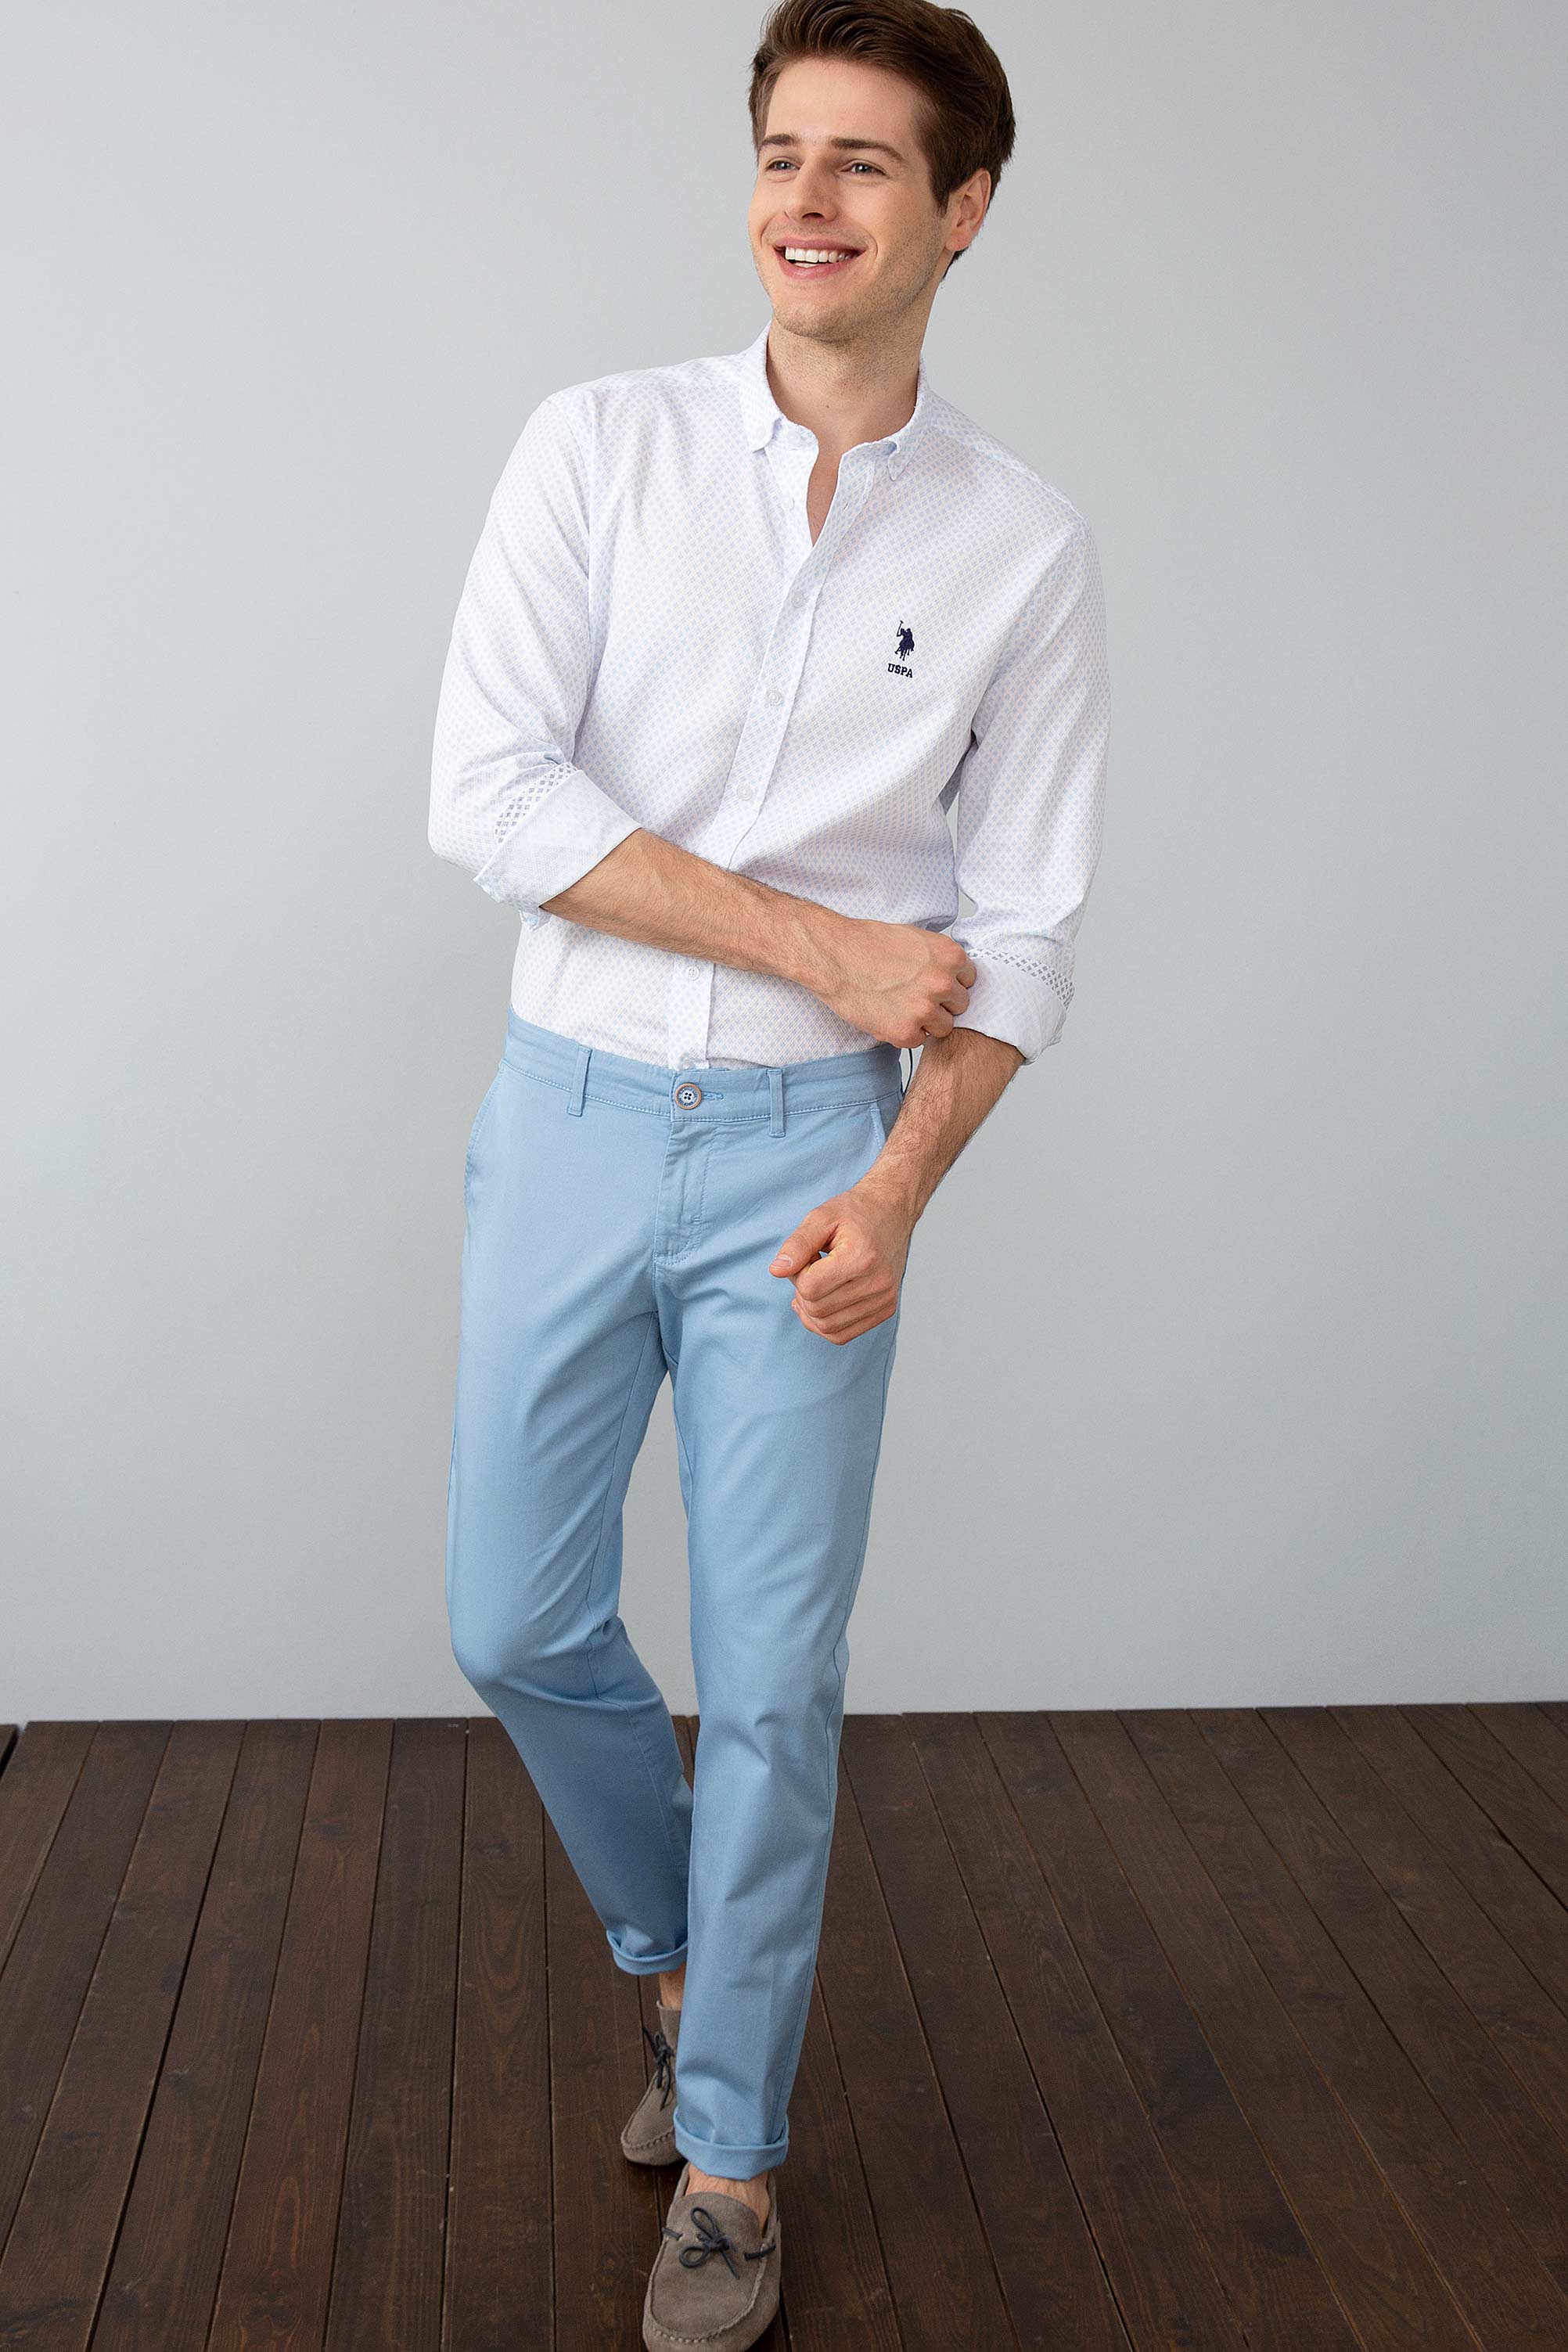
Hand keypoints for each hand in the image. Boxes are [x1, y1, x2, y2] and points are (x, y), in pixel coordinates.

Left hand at [769, 1178, 912, 1344]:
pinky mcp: (886, 1309)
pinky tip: (822, 1301)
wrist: (891, 1212)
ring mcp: (884, 1299)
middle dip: (804, 1291)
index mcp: (862, 1257)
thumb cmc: (855, 1212)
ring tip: (821, 1281)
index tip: (809, 1256)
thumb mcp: (821, 1217)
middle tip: (813, 1266)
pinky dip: (824, 1324)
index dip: (798, 1273)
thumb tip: (776, 1271)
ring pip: (828, 1327)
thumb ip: (797, 1244)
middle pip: (817, 1310)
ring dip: (812, 1309)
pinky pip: (843, 1335)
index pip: (810, 1287)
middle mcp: (878, 1283)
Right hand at [816, 916, 975, 1049]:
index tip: (935, 984)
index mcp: (950, 957)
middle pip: (960, 1005)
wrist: (835, 957)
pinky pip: (920, 1041)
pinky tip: (889, 1015)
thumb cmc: (867, 944)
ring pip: (944, 1027)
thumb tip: (954, 975)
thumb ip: (939, 959)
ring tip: (901, 1006)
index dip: (951, 983)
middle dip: (942, 1003)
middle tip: (915, 996)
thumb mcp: (916, 938)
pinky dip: (906, 1033)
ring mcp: (925, 1010)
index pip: (969, 980)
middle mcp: (942, 983)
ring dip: (927, 1021)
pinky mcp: (906, 1032)